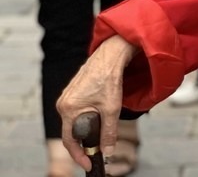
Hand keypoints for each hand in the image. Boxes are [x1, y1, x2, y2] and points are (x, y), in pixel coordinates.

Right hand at [57, 36, 136, 171]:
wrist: (111, 55)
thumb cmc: (110, 78)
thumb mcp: (112, 108)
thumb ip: (109, 132)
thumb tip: (107, 151)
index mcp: (68, 108)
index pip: (69, 140)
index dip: (79, 155)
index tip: (88, 164)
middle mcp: (63, 103)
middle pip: (71, 131)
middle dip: (84, 142)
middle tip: (97, 150)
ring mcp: (66, 97)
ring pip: (74, 121)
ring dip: (86, 129)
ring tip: (100, 134)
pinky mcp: (73, 92)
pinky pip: (76, 112)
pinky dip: (86, 119)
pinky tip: (97, 118)